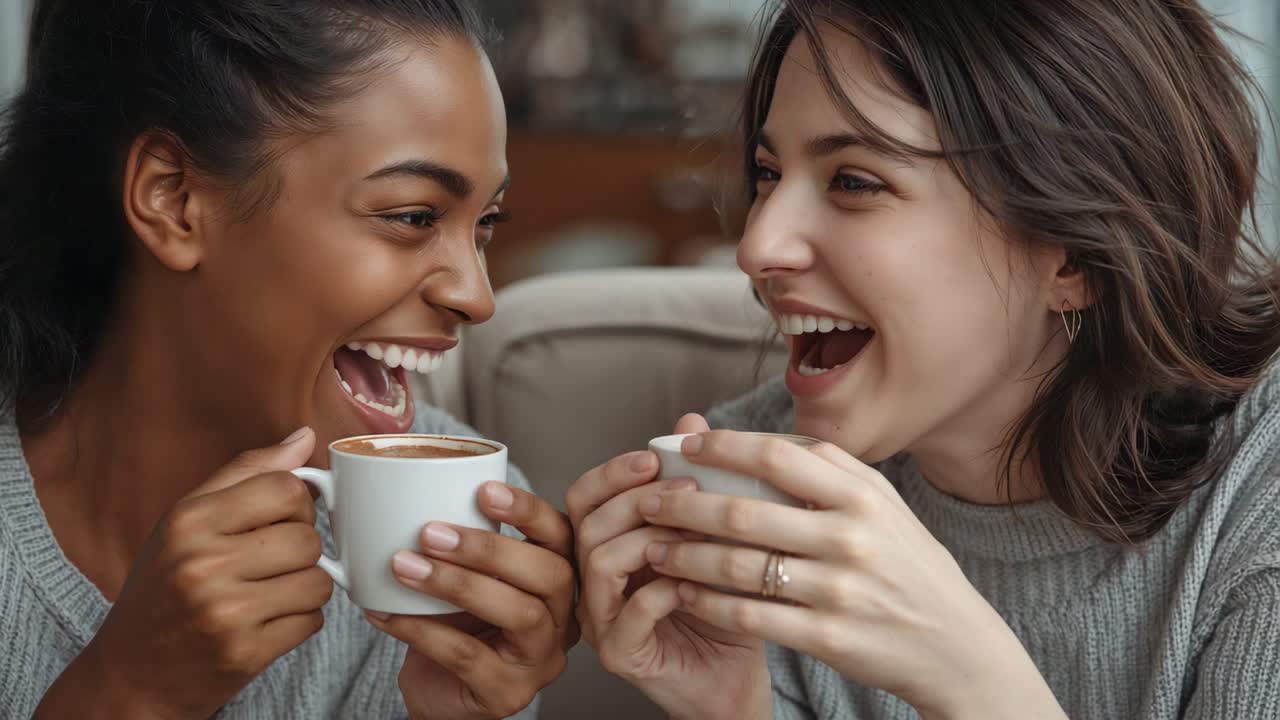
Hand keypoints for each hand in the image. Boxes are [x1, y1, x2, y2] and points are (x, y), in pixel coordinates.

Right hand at [37, 428, 332, 719]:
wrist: (131, 675)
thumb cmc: (165, 586)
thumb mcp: (187, 521)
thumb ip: (247, 474)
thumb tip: (305, 437)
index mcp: (189, 522)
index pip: (285, 488)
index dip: (297, 504)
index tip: (281, 519)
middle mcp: (202, 565)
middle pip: (307, 537)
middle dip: (301, 550)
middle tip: (271, 563)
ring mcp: (223, 613)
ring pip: (318, 581)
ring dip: (306, 588)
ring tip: (270, 593)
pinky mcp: (245, 654)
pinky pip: (312, 622)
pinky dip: (300, 621)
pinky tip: (267, 623)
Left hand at [366, 482, 576, 719]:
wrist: (439, 695)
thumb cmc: (457, 628)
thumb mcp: (469, 578)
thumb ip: (464, 541)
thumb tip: (414, 486)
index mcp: (558, 582)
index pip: (562, 538)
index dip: (529, 511)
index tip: (484, 489)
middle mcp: (563, 621)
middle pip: (550, 575)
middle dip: (490, 549)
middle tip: (431, 532)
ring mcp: (540, 661)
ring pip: (519, 613)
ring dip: (458, 583)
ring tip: (404, 566)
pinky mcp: (508, 694)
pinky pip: (468, 656)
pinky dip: (423, 629)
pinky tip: (388, 611)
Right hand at [566, 415, 771, 719]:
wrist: (737, 675)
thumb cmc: (722, 605)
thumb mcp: (714, 533)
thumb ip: (695, 481)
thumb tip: (690, 421)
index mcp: (606, 546)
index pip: (584, 496)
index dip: (613, 471)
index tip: (655, 455)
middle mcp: (593, 582)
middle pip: (585, 523)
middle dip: (634, 498)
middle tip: (683, 487)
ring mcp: (601, 619)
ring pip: (598, 562)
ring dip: (649, 537)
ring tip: (697, 530)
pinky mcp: (622, 654)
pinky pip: (630, 613)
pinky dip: (665, 590)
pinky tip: (699, 581)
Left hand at [638, 431, 1064, 718]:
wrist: (957, 646)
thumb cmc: (909, 566)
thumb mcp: (884, 507)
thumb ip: (829, 472)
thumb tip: (757, 443)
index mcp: (864, 495)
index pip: (779, 457)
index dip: (724, 447)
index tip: (685, 445)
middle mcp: (852, 537)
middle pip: (745, 512)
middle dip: (684, 504)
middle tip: (648, 499)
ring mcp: (838, 589)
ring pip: (738, 565)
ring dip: (684, 554)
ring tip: (653, 546)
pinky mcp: (826, 636)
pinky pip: (748, 615)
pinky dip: (706, 600)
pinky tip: (681, 590)